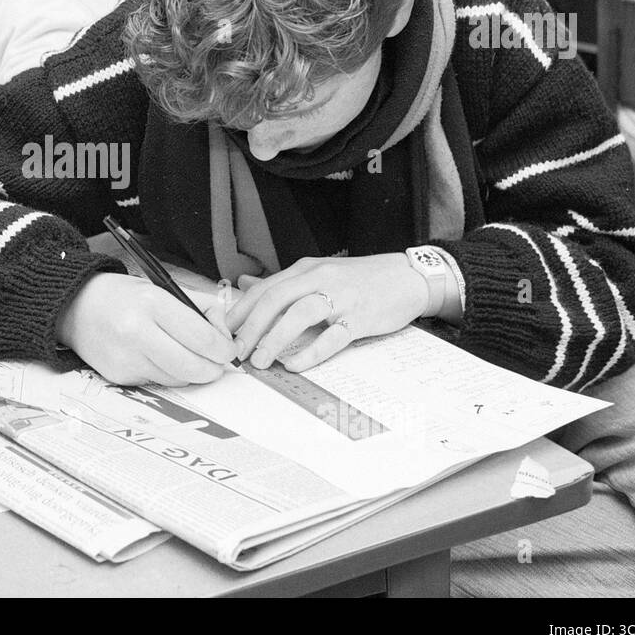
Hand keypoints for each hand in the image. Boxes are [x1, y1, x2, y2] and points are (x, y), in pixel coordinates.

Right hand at [56, 273, 238, 387]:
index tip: (227, 350)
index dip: (223, 349)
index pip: (202, 337)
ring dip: (190, 373)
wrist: (76, 307)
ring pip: (178, 379)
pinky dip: (166, 374)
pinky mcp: (118, 376)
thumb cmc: (124, 297)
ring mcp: (126, 358)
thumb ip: (201, 308)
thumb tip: (226, 337)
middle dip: (212, 369)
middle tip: (216, 363)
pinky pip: (157, 382)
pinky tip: (157, 357)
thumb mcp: (164, 288)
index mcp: (152, 303)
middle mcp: (136, 332)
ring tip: (185, 355)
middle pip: (193, 367)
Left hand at [224, 254, 427, 373]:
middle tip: (237, 350)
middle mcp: (320, 279)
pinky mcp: (360, 318)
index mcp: (307, 269)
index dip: (242, 311)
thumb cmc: (361, 279)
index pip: (265, 288)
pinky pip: (332, 337)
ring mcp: (341, 298)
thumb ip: (284, 283)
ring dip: (275, 339)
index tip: (225, 332)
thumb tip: (246, 285)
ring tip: (260, 360)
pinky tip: (295, 365)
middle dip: (251, 327)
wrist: (408, 277)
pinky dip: (311, 353)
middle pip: (276, 299)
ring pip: (299, 314)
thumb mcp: (319, 273)